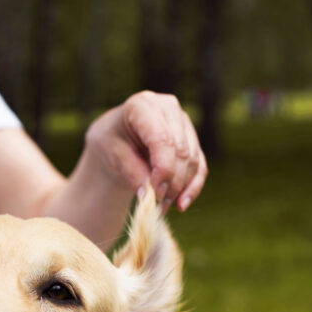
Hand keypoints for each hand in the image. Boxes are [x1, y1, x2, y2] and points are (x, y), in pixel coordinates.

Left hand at [85, 91, 206, 213]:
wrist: (117, 138)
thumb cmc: (111, 141)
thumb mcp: (113, 155)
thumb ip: (132, 172)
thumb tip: (149, 195)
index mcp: (143, 105)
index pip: (162, 139)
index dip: (163, 169)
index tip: (154, 194)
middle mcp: (168, 107)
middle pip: (180, 151)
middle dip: (171, 183)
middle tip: (157, 205)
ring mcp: (183, 121)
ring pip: (192, 159)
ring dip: (181, 188)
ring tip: (163, 207)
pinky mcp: (191, 137)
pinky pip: (200, 165)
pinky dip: (193, 186)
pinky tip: (182, 204)